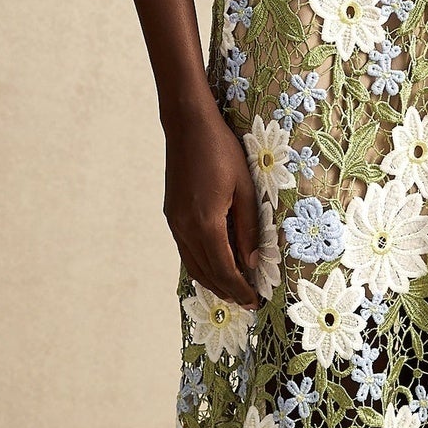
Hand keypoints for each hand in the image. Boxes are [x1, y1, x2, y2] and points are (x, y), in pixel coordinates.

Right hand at [162, 95, 261, 308]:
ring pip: (193, 265)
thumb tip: (252, 262)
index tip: (255, 302)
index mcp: (206, 223)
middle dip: (227, 291)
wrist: (187, 126)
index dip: (240, 290)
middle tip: (248, 302)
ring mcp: (175, 223)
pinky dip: (201, 265)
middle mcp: (185, 228)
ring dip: (213, 282)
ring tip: (233, 290)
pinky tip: (215, 265)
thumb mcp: (245, 188)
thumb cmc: (222, 151)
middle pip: (206, 274)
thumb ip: (248, 228)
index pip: (225, 270)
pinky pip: (186, 251)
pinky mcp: (172, 215)